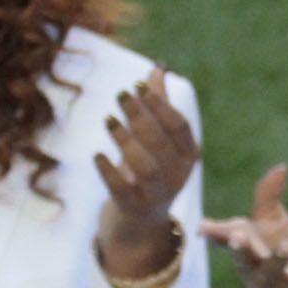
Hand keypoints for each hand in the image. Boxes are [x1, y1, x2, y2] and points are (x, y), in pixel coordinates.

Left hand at [95, 72, 198, 287]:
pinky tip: (98, 154)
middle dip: (140, 116)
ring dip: (126, 141)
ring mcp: (156, 194)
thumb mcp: (160, 139)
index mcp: (189, 155)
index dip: (159, 104)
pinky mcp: (134, 206)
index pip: (178, 126)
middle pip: (160, 143)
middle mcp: (177, 175)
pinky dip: (109, 171)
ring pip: (144, 166)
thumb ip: (159, 105)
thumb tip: (157, 69)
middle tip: (120, 95)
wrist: (142, 219)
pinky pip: (121, 188)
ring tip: (109, 120)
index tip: (138, 84)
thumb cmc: (152, 167)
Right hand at [210, 163, 287, 287]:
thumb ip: (269, 196)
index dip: (214, 233)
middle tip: (236, 237)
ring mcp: (272, 282)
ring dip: (276, 259)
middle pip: (242, 257)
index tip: (203, 229)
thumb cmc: (269, 256)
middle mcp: (252, 266)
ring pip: (271, 272)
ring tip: (286, 245)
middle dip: (239, 247)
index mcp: (241, 248)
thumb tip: (282, 167)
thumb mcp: (268, 223)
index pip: (223, 238)